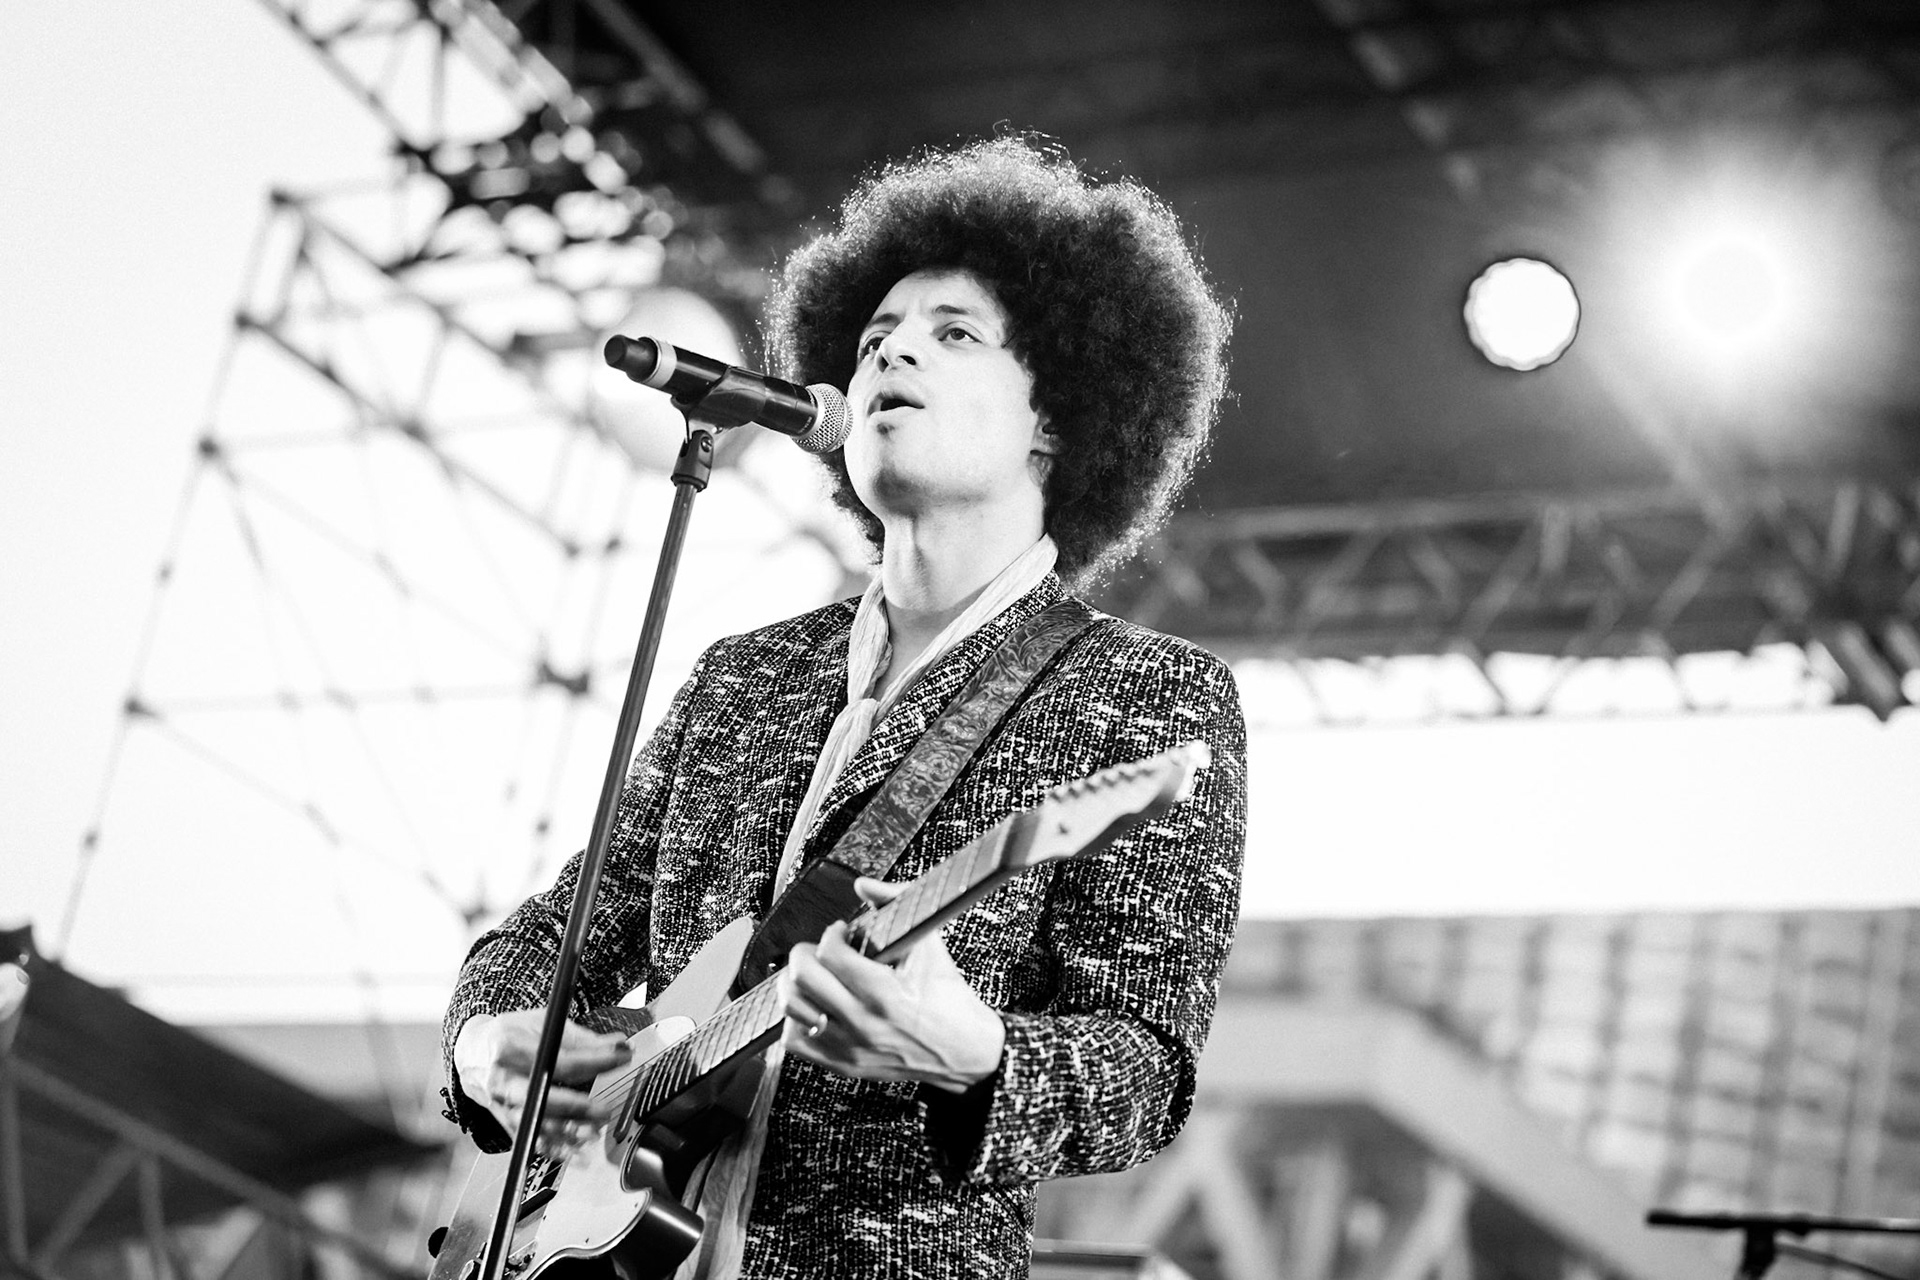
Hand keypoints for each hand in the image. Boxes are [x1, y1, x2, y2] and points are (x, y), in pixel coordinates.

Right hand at [453, 1010, 630, 1152]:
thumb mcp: (541, 1024)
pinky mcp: (504, 1121)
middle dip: (576, 1107)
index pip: (560, 1060)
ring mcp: (501, 1104)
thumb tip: (617, 1044)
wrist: (472, 1053)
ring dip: (566, 1133)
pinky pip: (529, 1139)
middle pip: (541, 1097)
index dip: (595, 1061)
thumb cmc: (508, 1035)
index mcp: (511, 1048)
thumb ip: (580, 1037)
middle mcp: (502, 1079)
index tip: (622, 1058)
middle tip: (604, 1109)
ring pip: (534, 1123)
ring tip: (593, 1133)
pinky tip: (575, 1154)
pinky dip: (553, 1149)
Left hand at [780, 878, 1005, 1092]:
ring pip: (791, 1009)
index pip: (830, 953)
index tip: (842, 932)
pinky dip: (797, 1019)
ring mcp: (850, 1047)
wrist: (964, 1050)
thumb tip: (864, 884)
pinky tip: (815, 1006)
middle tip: (820, 951)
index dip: (832, 933)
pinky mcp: (843, 1065)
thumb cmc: (947, 997)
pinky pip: (794, 1041)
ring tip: (814, 977)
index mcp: (884, 992)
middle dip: (805, 953)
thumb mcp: (929, 944)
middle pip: (802, 978)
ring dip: (796, 985)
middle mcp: (863, 1022)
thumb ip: (896, 903)